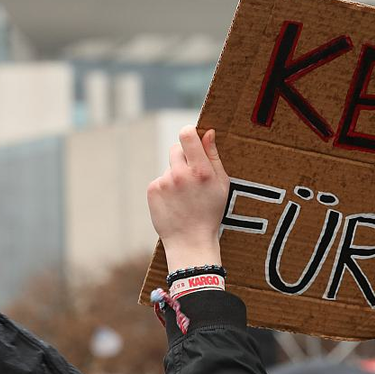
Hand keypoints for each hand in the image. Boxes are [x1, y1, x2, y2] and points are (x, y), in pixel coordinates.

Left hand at [147, 126, 229, 271]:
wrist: (190, 241)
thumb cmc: (211, 212)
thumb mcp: (222, 184)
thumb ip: (214, 156)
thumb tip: (208, 132)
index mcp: (201, 171)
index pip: (187, 135)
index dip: (189, 133)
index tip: (193, 138)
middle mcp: (181, 174)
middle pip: (176, 149)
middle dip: (184, 158)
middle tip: (193, 177)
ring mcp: (165, 182)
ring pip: (170, 167)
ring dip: (176, 175)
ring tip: (185, 196)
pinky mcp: (152, 189)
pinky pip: (160, 179)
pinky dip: (166, 187)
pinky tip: (175, 202)